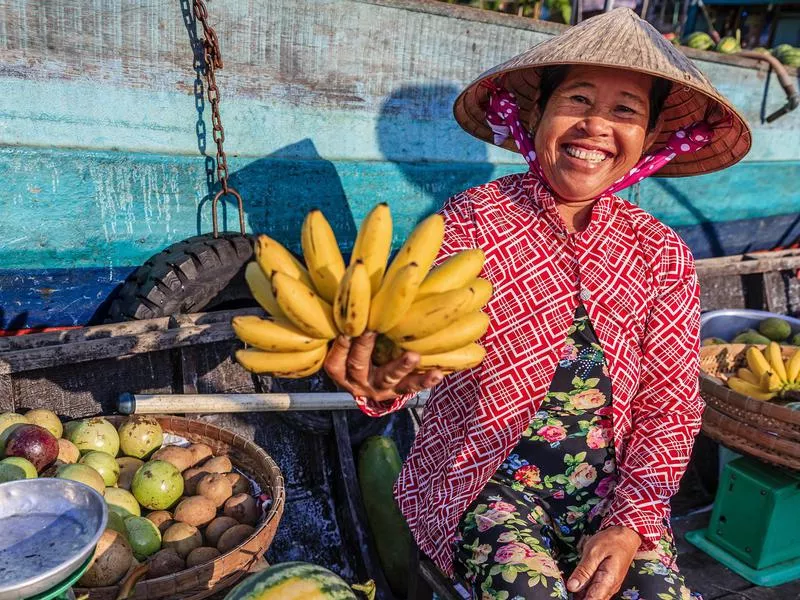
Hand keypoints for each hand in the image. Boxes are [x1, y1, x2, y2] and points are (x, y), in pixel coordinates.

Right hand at [323, 332, 444, 402]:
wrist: (369, 385)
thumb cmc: (355, 352)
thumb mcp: (345, 344)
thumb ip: (345, 327)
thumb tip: (348, 292)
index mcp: (341, 371)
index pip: (335, 361)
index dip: (340, 345)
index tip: (347, 326)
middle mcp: (358, 382)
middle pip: (358, 366)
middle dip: (365, 347)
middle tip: (372, 329)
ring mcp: (379, 389)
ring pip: (389, 379)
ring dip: (401, 367)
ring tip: (413, 356)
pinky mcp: (398, 391)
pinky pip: (412, 387)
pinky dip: (424, 381)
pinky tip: (437, 374)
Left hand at [567, 526, 640, 599]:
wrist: (626, 536)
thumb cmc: (611, 541)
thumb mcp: (594, 552)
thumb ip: (583, 571)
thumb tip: (572, 587)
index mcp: (607, 581)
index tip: (568, 596)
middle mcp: (610, 588)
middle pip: (592, 599)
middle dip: (579, 597)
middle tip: (565, 592)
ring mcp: (608, 586)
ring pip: (592, 596)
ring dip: (581, 594)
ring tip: (570, 586)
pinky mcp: (606, 583)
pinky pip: (594, 591)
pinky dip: (584, 589)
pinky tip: (576, 583)